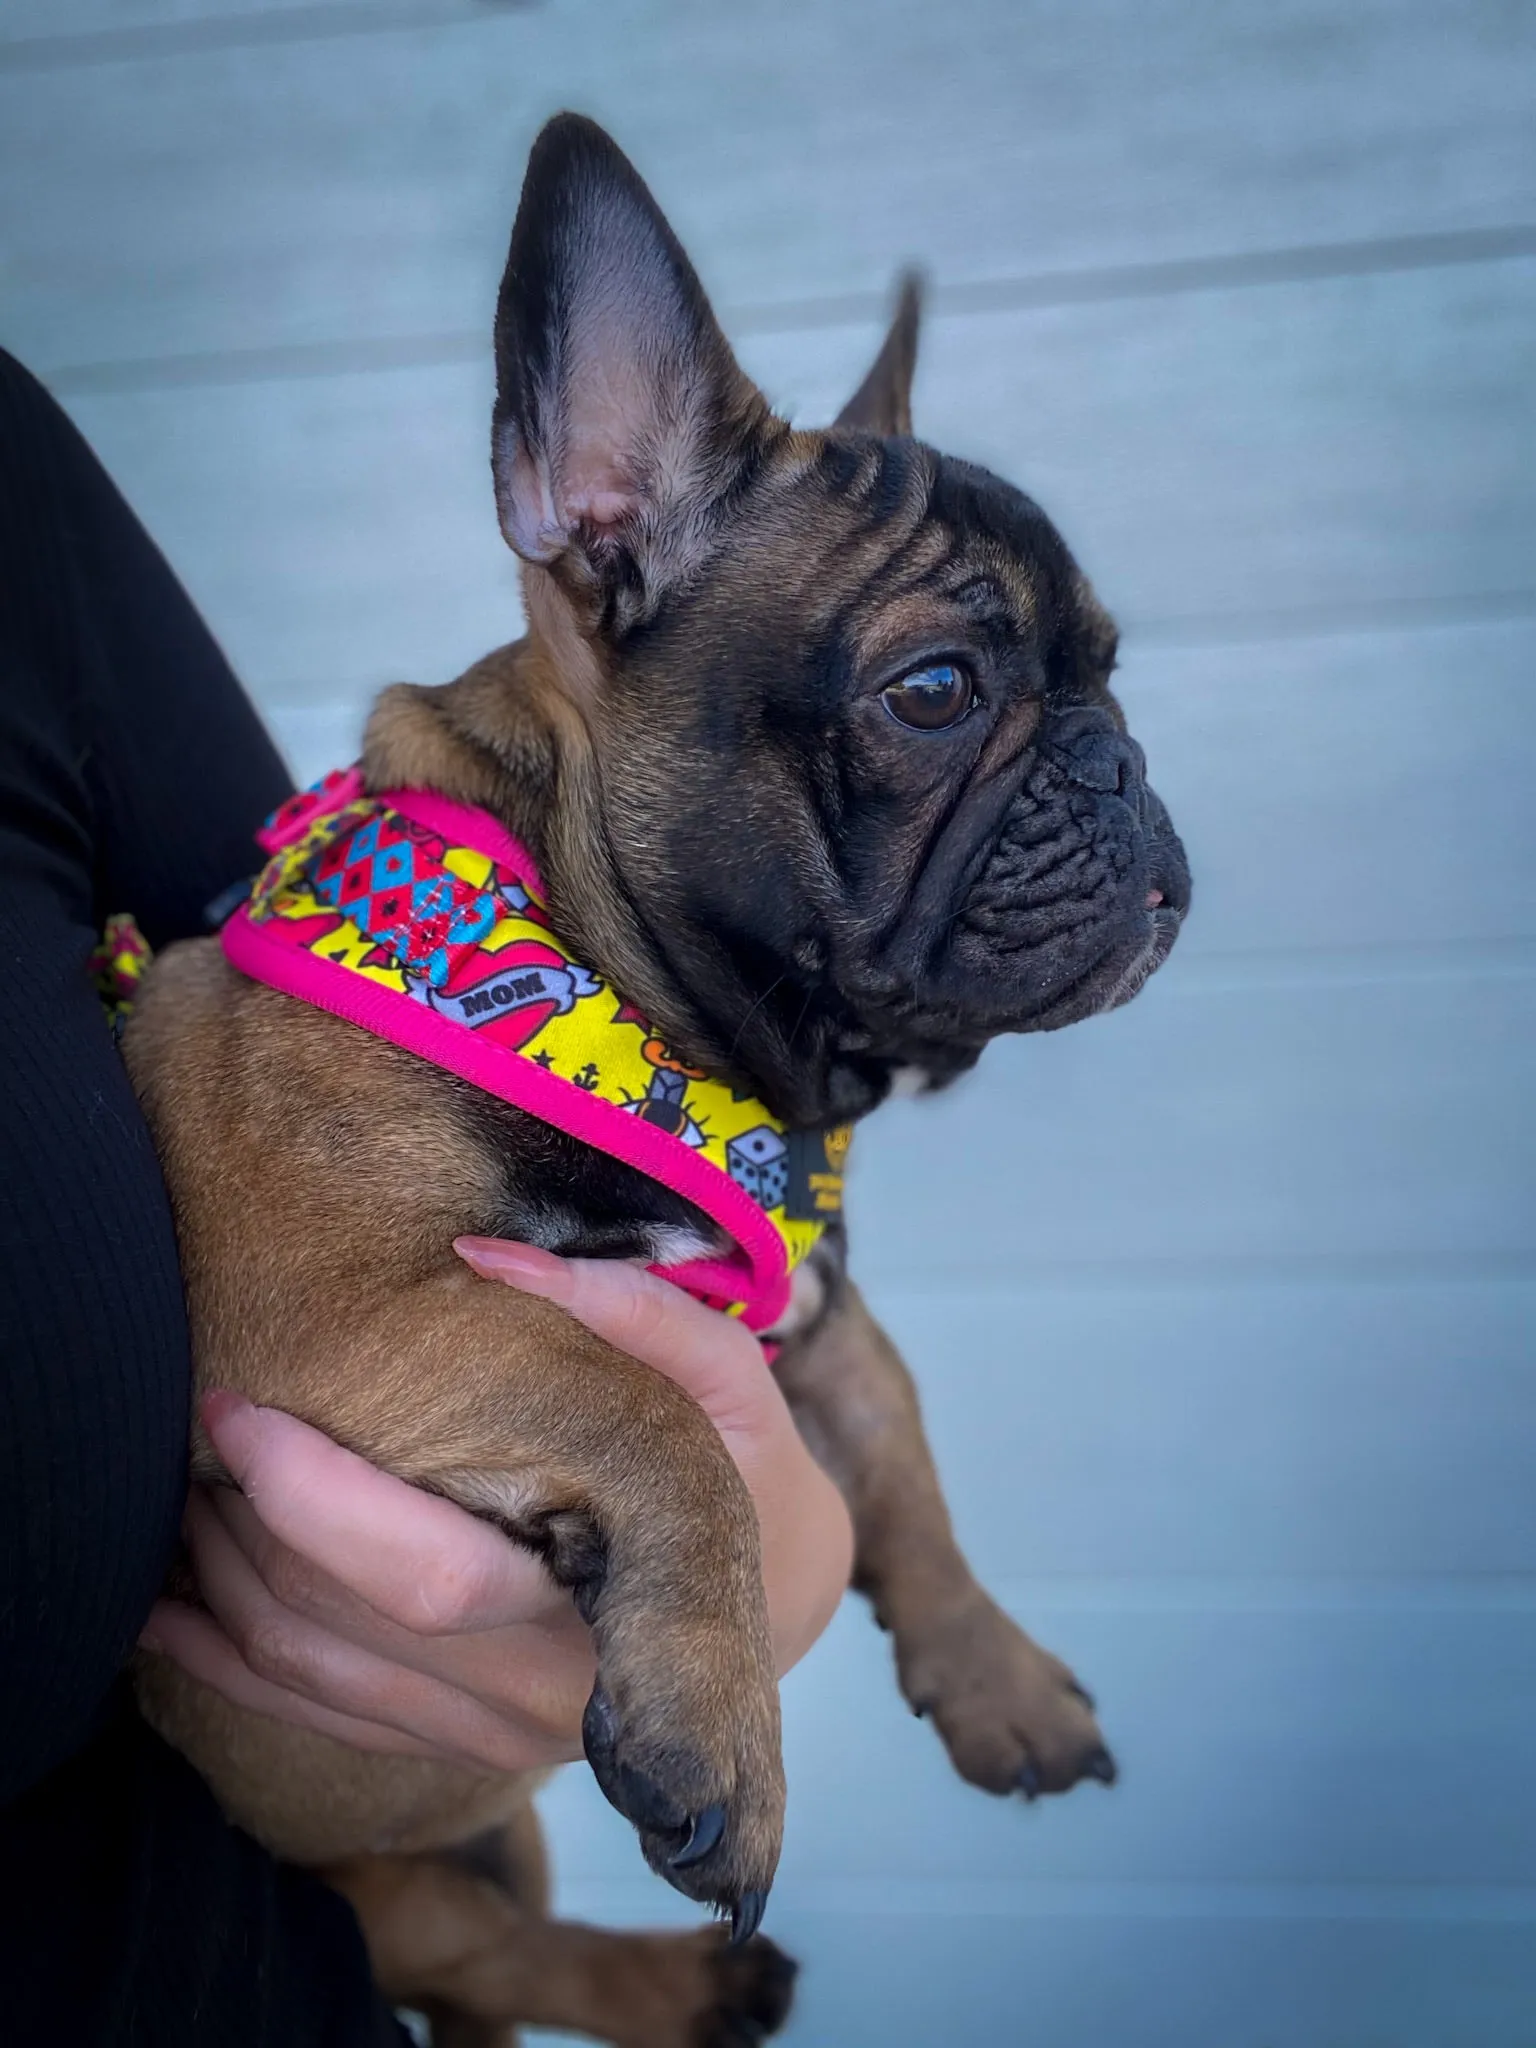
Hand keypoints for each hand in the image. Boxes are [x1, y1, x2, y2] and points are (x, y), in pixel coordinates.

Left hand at [140, 1243, 853, 1771]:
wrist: (779, 1603)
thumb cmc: (750, 1474)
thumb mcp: (730, 1381)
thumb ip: (630, 1311)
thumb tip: (483, 1255)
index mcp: (605, 1619)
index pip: (424, 1579)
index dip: (313, 1498)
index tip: (239, 1409)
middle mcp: (535, 1705)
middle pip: (334, 1631)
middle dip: (236, 1527)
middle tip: (195, 1425)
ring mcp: (488, 1745)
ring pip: (301, 1680)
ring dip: (213, 1587)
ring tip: (172, 1488)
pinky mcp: (452, 1752)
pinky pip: (309, 1716)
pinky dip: (222, 1659)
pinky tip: (166, 1600)